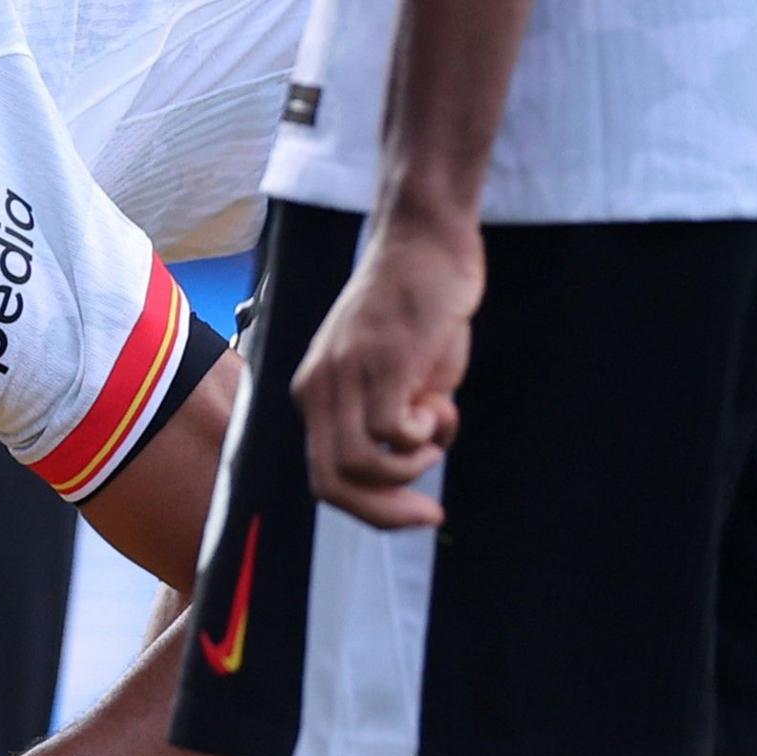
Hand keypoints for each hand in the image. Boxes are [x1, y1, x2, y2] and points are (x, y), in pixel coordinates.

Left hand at [291, 211, 480, 529]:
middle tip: (428, 515)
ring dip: (407, 470)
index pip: (325, 477)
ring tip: (435, 435)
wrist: (426, 240)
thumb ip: (405, 416)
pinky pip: (389, 431)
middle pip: (331, 484)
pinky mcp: (380, 361)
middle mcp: (318, 389)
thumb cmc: (420, 305)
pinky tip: (440, 408)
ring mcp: (345, 375)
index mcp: (316, 395)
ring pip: (358, 465)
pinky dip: (420, 437)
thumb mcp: (405, 373)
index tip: (417, 514)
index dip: (370, 509)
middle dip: (383, 513)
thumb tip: (426, 450)